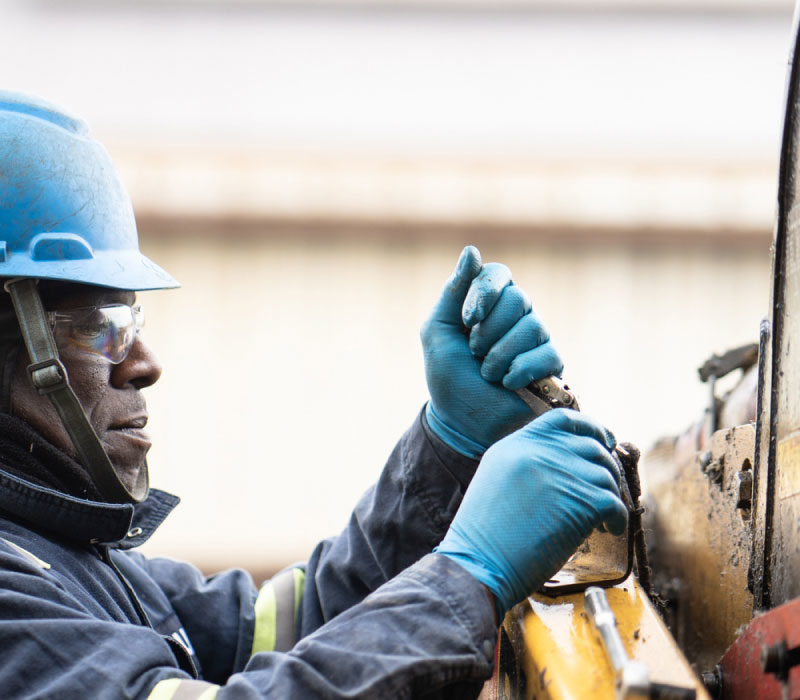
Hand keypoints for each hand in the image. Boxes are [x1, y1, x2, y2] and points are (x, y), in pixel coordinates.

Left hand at [421, 245, 561, 457]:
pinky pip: (549, 353)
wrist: (465, 425)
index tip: (467, 321)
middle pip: (518, 298)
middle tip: (475, 353)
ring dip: (500, 355)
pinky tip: (508, 383)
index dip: (484, 293)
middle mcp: (515, 315)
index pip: (497, 274)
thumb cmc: (450, 379)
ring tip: (487, 373)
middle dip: (489, 331)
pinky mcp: (552, 365)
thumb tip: (472, 251)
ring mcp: (536, 339)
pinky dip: (521, 371)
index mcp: (487, 303)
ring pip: (533, 326)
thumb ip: (453, 293)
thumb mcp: (438, 333)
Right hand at [435, 409, 627, 617]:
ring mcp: (563, 474)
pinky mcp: (583, 501)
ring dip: (610, 496)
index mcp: (517, 444)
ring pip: (606, 475)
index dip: (589, 427)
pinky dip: (618, 518)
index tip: (603, 440)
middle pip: (591, 446)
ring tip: (603, 517)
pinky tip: (609, 528)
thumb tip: (564, 466)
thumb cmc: (484, 534)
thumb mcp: (496, 478)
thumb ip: (526, 462)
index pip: (563, 420)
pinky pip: (615, 503)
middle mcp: (541, 452)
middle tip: (605, 488)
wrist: (480, 563)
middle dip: (605, 467)